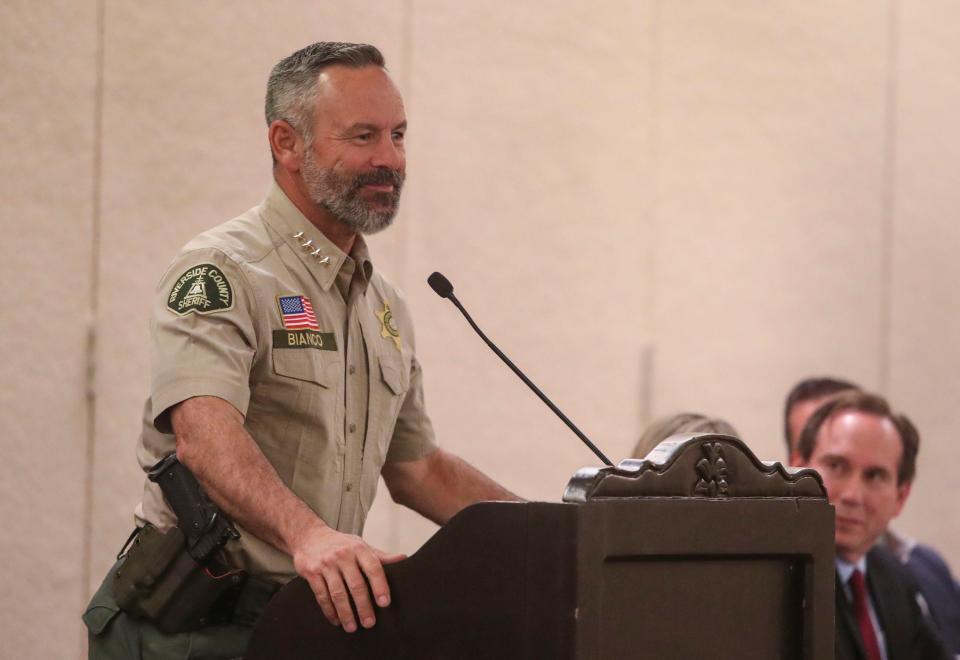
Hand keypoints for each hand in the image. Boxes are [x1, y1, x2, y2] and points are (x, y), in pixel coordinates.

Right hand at [291, 524, 405, 632]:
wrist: (308, 536)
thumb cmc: (340, 544)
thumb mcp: (360, 545)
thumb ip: (379, 555)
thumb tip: (403, 558)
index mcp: (358, 548)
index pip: (373, 567)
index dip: (380, 586)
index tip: (385, 603)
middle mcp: (342, 555)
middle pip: (356, 585)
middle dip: (363, 606)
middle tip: (369, 622)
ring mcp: (326, 564)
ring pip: (338, 593)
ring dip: (346, 613)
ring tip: (352, 627)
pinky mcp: (311, 573)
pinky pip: (322, 595)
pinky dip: (329, 611)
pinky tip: (336, 620)